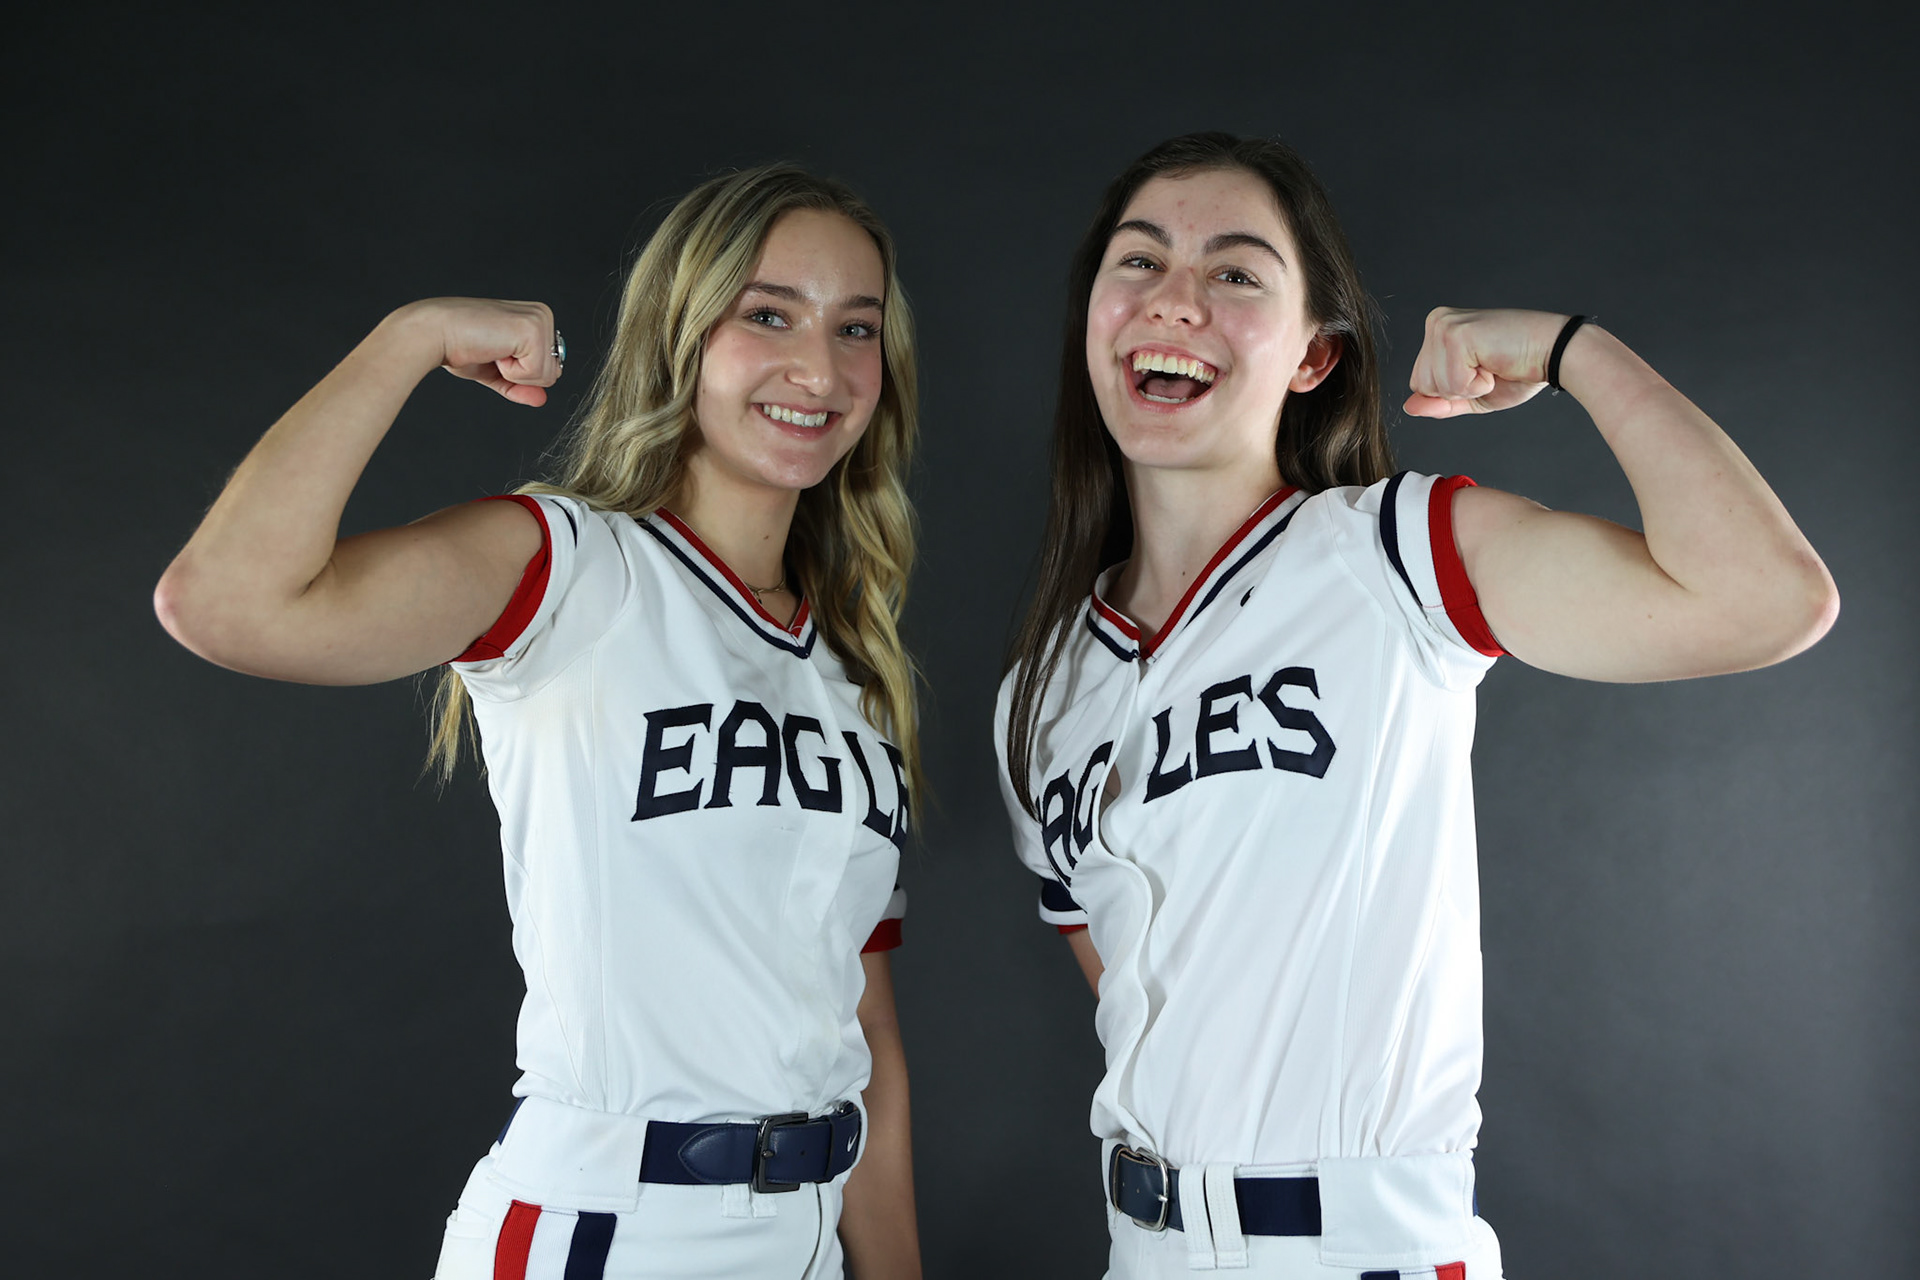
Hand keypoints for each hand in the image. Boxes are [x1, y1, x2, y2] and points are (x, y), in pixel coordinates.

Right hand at [394, 297, 563, 406]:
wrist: (434, 334)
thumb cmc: (458, 346)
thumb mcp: (496, 371)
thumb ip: (520, 385)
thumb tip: (542, 400)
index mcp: (535, 319)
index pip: (549, 367)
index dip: (520, 374)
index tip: (494, 354)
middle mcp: (542, 314)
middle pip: (553, 373)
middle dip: (519, 375)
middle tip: (492, 352)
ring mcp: (539, 319)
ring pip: (547, 376)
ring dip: (513, 372)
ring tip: (491, 350)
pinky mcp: (532, 329)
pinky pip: (535, 373)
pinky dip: (510, 371)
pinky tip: (493, 350)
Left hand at [1403, 307, 1565, 417]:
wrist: (1555, 356)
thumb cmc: (1519, 371)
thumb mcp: (1471, 395)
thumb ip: (1439, 402)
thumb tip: (1409, 407)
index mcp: (1438, 331)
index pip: (1419, 383)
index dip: (1452, 391)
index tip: (1482, 370)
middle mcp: (1437, 322)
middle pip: (1421, 384)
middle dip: (1457, 390)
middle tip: (1488, 368)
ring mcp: (1444, 326)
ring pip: (1433, 386)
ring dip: (1468, 387)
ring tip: (1491, 364)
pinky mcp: (1456, 335)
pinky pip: (1451, 383)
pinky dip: (1476, 385)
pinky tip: (1494, 363)